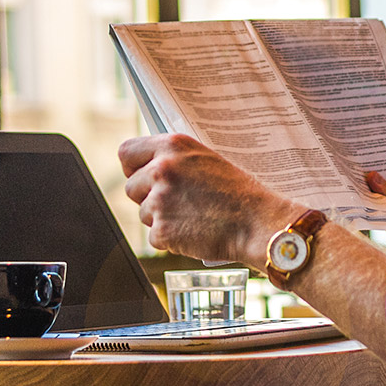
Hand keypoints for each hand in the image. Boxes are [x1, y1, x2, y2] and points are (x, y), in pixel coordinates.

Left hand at [118, 134, 300, 265]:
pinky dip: (172, 239)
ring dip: (162, 219)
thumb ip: (175, 160)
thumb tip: (149, 168)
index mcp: (173, 145)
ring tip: (194, 216)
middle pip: (131, 187)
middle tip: (178, 202)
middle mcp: (162, 169)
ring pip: (143, 214)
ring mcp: (160, 200)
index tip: (142, 175)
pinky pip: (156, 237)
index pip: (127, 151)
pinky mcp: (162, 230)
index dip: (133, 167)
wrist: (258, 223)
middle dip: (148, 197)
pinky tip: (196, 231)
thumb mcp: (207, 160)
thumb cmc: (239, 193)